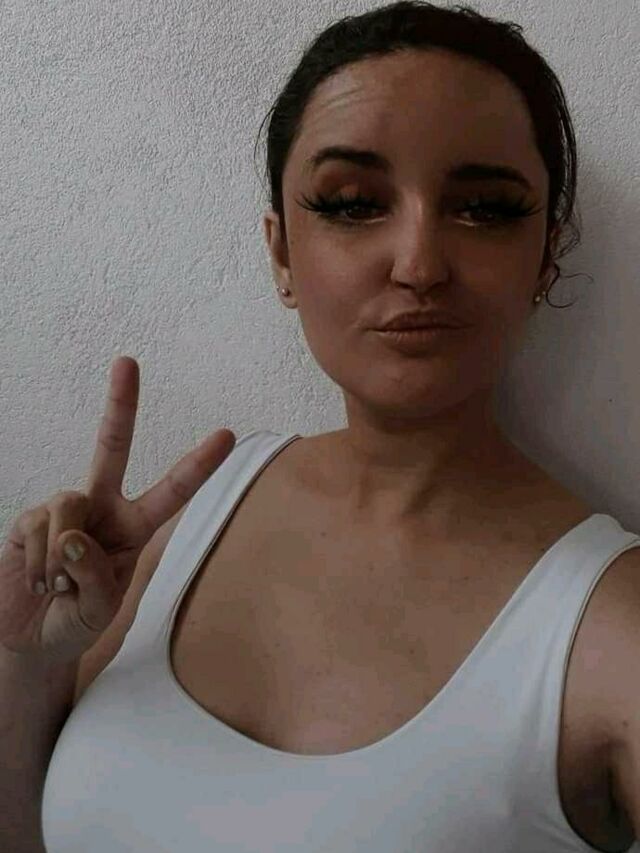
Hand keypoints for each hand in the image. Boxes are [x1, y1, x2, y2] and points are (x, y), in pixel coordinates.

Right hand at [0, 356, 235, 665]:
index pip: (172, 491)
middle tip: (128, 361)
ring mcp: (65, 510)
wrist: (28, 638)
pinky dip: (39, 562)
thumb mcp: (99, 609)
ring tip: (57, 585)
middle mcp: (102, 508)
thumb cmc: (75, 621)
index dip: (198, 464)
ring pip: (68, 503)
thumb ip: (94, 575)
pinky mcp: (30, 519)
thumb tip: (72, 536)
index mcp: (134, 527)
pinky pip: (39, 526)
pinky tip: (37, 579)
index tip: (227, 434)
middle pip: (112, 447)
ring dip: (61, 555)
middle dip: (120, 405)